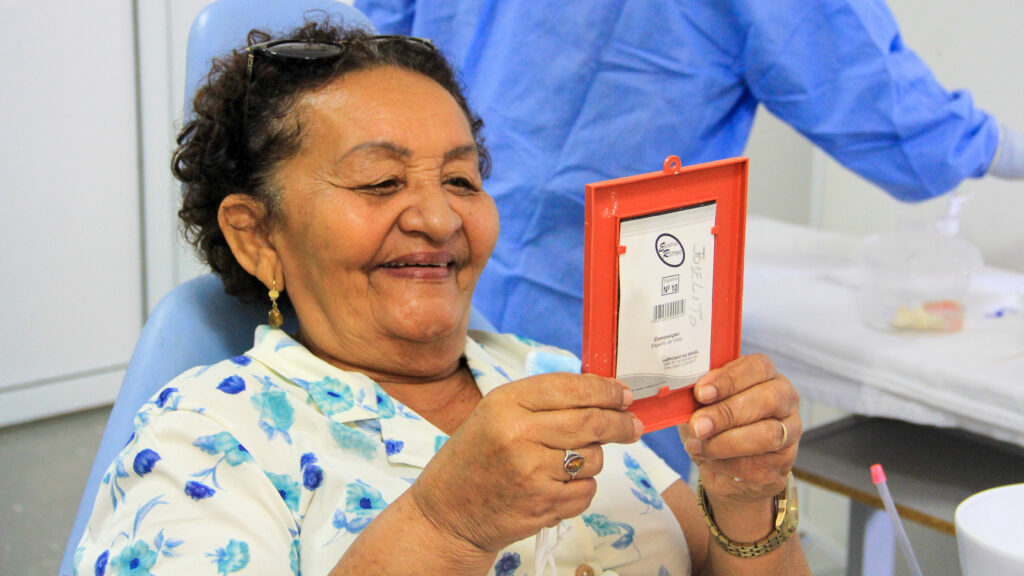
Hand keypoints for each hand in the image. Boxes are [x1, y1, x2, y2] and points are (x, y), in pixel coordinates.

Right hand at [409, 372, 642, 552]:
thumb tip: (604, 394)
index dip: (606, 390)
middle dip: (620, 423)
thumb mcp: (497, 413)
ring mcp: (531, 472)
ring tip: (568, 461)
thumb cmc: (476, 456)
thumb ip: (544, 401)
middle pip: (592, 422)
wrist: (448, 511)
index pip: (571, 388)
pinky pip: (586, 491)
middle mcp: (518, 434)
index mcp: (506, 403)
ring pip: (593, 458)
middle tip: (633, 425)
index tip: (624, 395)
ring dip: (593, 458)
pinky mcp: (541, 505)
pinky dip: (581, 487)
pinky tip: (557, 485)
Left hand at [680, 354, 799, 506]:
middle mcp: (785, 400)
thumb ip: (697, 395)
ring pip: (767, 435)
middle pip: (766, 400)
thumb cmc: (712, 424)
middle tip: (698, 425)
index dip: (729, 379)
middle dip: (727, 413)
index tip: (701, 393)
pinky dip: (728, 464)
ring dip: (726, 443)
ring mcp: (790, 433)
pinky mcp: (784, 464)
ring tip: (696, 446)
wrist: (721, 465)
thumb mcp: (700, 404)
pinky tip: (710, 462)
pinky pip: (759, 465)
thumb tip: (679, 391)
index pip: (757, 367)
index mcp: (766, 376)